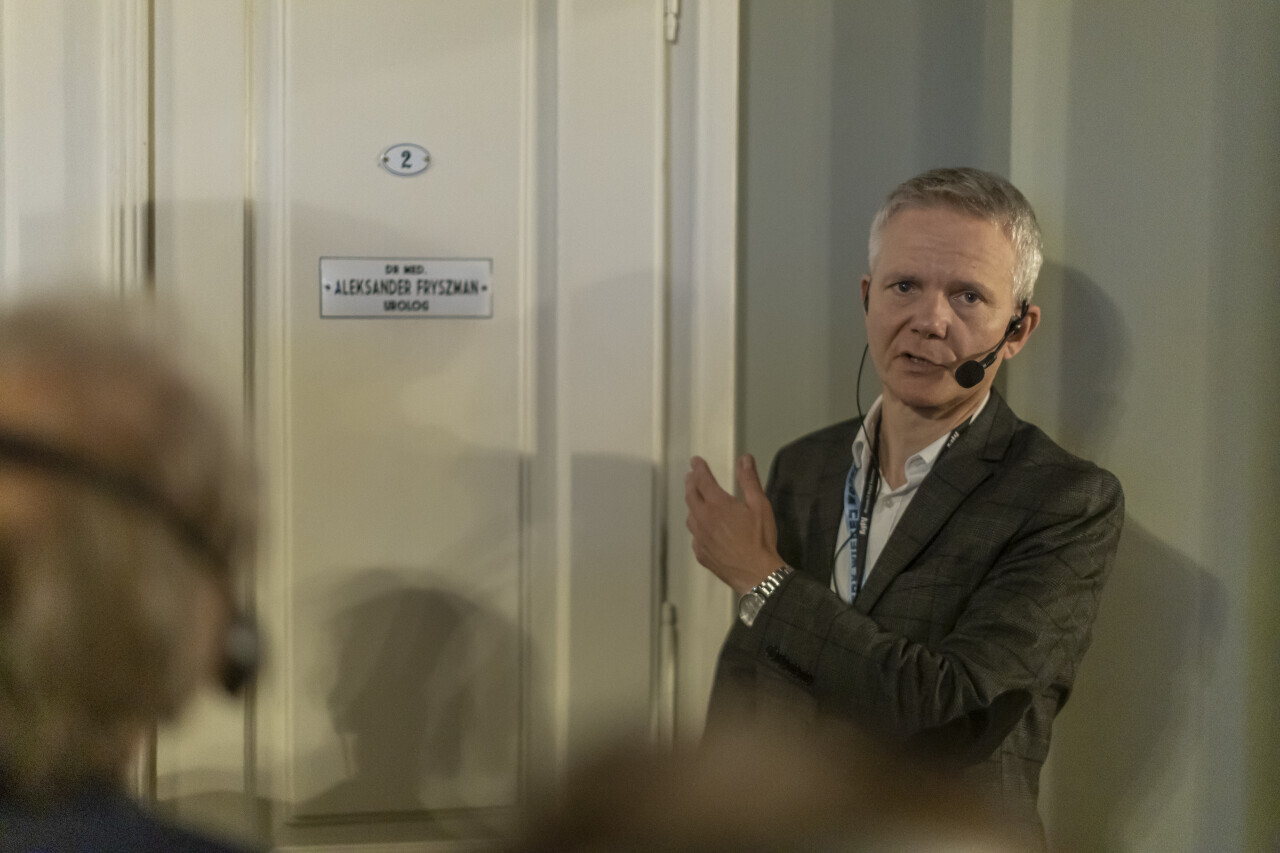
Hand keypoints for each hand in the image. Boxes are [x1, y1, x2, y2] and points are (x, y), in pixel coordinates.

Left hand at [684, 454, 783, 595]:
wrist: (756, 574)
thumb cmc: (760, 539)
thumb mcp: (759, 505)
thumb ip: (749, 480)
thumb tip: (744, 458)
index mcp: (717, 504)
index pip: (702, 480)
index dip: (698, 468)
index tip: (695, 461)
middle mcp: (703, 519)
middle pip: (691, 496)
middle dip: (691, 483)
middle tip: (692, 476)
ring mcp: (699, 538)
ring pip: (690, 517)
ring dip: (692, 505)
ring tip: (696, 500)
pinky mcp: (701, 553)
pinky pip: (695, 536)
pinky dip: (697, 527)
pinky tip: (703, 529)